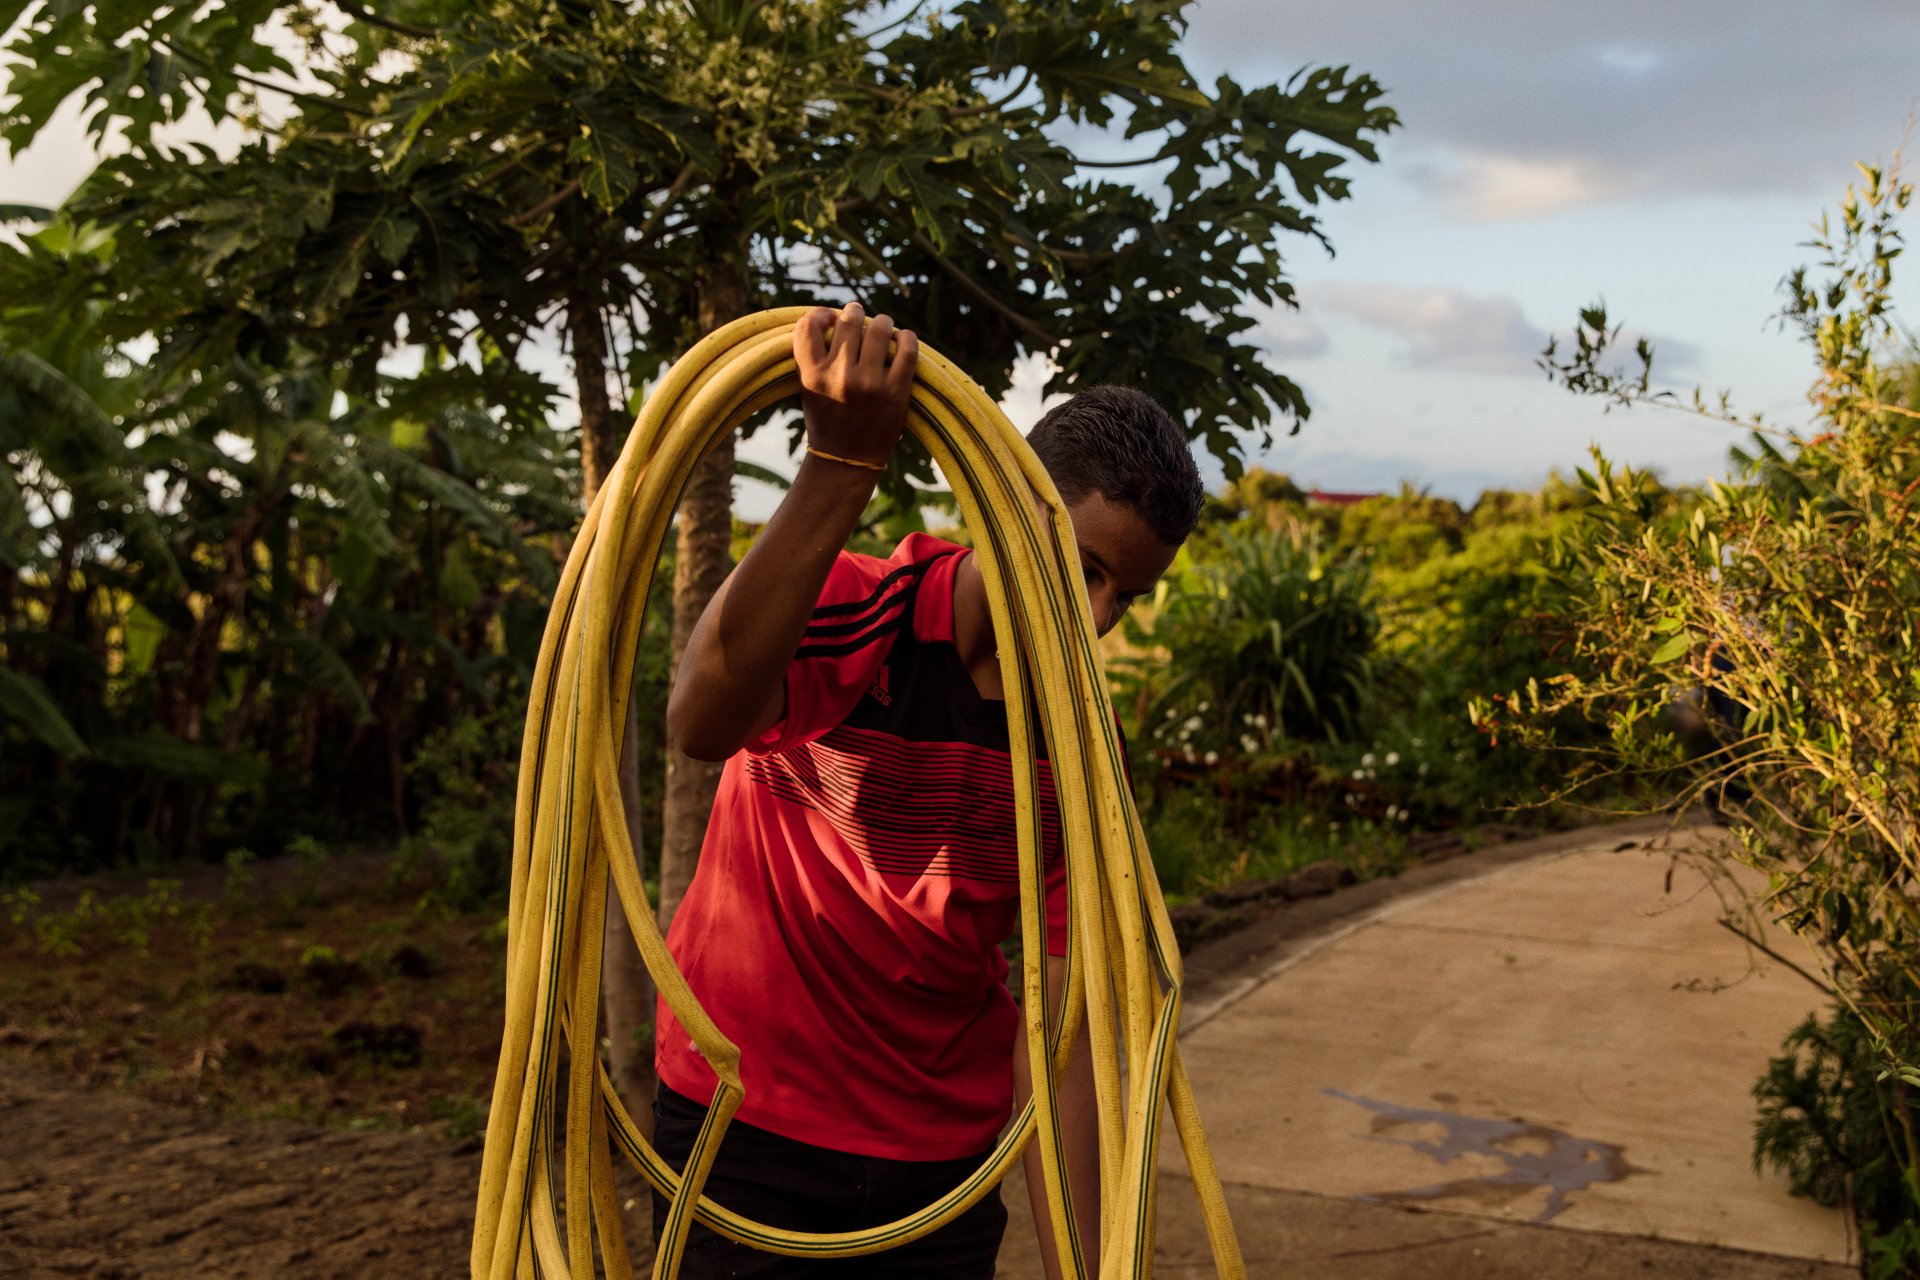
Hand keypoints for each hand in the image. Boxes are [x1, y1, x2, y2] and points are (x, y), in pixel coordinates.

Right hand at [793, 302, 918, 468]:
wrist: (847, 459)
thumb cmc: (827, 419)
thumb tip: (834, 316)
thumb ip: (814, 357)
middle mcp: (840, 377)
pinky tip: (902, 338)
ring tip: (883, 325)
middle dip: (855, 312)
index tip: (829, 317)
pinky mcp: (895, 391)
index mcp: (812, 375)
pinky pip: (907, 350)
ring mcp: (870, 383)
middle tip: (858, 314)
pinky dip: (906, 337)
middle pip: (848, 321)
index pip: (808, 325)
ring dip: (882, 322)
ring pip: (879, 329)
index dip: (820, 313)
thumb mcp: (808, 389)